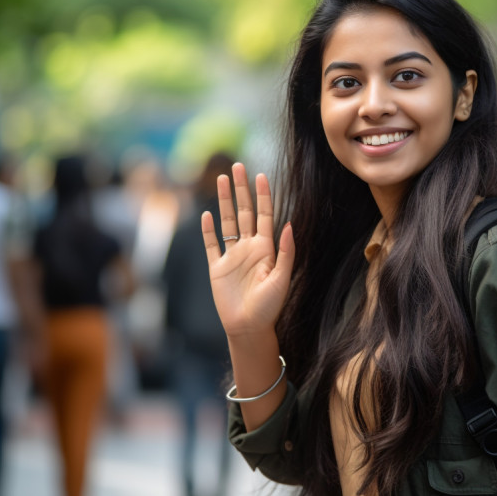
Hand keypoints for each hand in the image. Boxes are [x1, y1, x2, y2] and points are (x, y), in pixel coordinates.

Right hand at [201, 163, 294, 338]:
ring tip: (222, 179)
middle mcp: (249, 248)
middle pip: (243, 212)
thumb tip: (289, 225)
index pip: (264, 215)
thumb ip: (285, 252)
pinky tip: (207, 214)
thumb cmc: (269, 306)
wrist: (248, 328)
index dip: (263, 195)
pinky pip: (212, 245)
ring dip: (225, 201)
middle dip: (241, 189)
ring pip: (227, 222)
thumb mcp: (282, 278)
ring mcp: (232, 257)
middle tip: (238, 167)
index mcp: (266, 249)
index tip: (261, 175)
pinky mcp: (217, 268)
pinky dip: (208, 230)